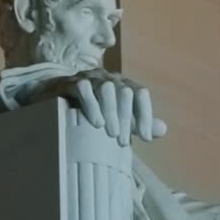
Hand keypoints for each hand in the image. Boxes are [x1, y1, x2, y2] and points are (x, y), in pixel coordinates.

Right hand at [21, 69, 167, 145]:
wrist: (56, 100)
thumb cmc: (91, 111)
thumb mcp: (117, 118)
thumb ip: (138, 122)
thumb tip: (163, 129)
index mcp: (123, 84)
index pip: (141, 93)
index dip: (145, 115)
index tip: (145, 139)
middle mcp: (109, 77)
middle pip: (125, 92)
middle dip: (126, 118)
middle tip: (123, 142)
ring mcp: (90, 77)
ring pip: (107, 89)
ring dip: (111, 112)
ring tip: (110, 134)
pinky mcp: (72, 82)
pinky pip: (84, 89)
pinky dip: (92, 106)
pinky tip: (95, 123)